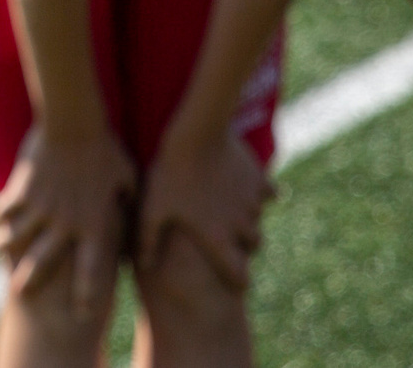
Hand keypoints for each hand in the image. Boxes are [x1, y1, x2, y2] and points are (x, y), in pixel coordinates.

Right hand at [0, 126, 134, 320]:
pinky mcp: (23, 190)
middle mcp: (65, 223)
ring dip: (5, 242)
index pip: (91, 269)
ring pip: (16, 235)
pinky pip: (6, 207)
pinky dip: (0, 212)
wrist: (75, 123)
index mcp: (93, 224)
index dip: (86, 294)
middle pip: (43, 262)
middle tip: (19, 293)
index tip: (82, 313)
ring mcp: (41, 208)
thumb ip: (128, 202)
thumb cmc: (106, 148)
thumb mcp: (126, 177)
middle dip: (29, 279)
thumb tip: (136, 215)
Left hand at [136, 123, 274, 295]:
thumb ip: (148, 240)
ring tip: (229, 206)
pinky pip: (269, 193)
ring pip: (258, 219)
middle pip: (254, 246)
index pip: (240, 276)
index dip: (238, 280)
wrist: (198, 133)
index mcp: (218, 238)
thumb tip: (143, 266)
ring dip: (248, 217)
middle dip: (244, 245)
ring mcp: (253, 202)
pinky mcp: (260, 179)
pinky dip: (259, 192)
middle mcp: (241, 225)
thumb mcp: (153, 208)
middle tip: (227, 235)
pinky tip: (244, 186)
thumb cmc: (171, 174)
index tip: (234, 279)